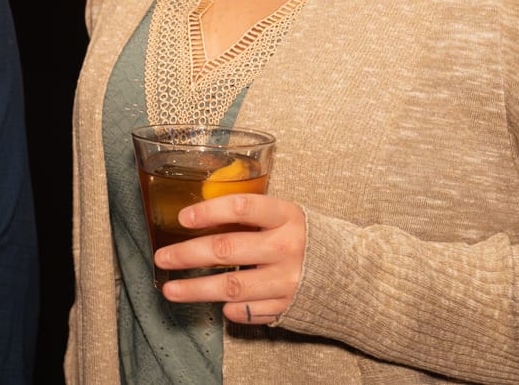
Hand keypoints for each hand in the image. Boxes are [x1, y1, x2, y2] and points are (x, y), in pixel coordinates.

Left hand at [154, 192, 306, 325]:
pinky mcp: (288, 308)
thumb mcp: (288, 217)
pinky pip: (249, 311)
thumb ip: (254, 217)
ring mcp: (288, 282)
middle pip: (227, 249)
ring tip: (170, 289)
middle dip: (188, 254)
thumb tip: (202, 216)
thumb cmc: (310, 240)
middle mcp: (288, 249)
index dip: (209, 211)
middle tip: (162, 257)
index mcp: (288, 217)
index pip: (243, 207)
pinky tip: (219, 304)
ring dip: (196, 289)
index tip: (183, 218)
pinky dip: (230, 309)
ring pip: (231, 286)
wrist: (357, 276)